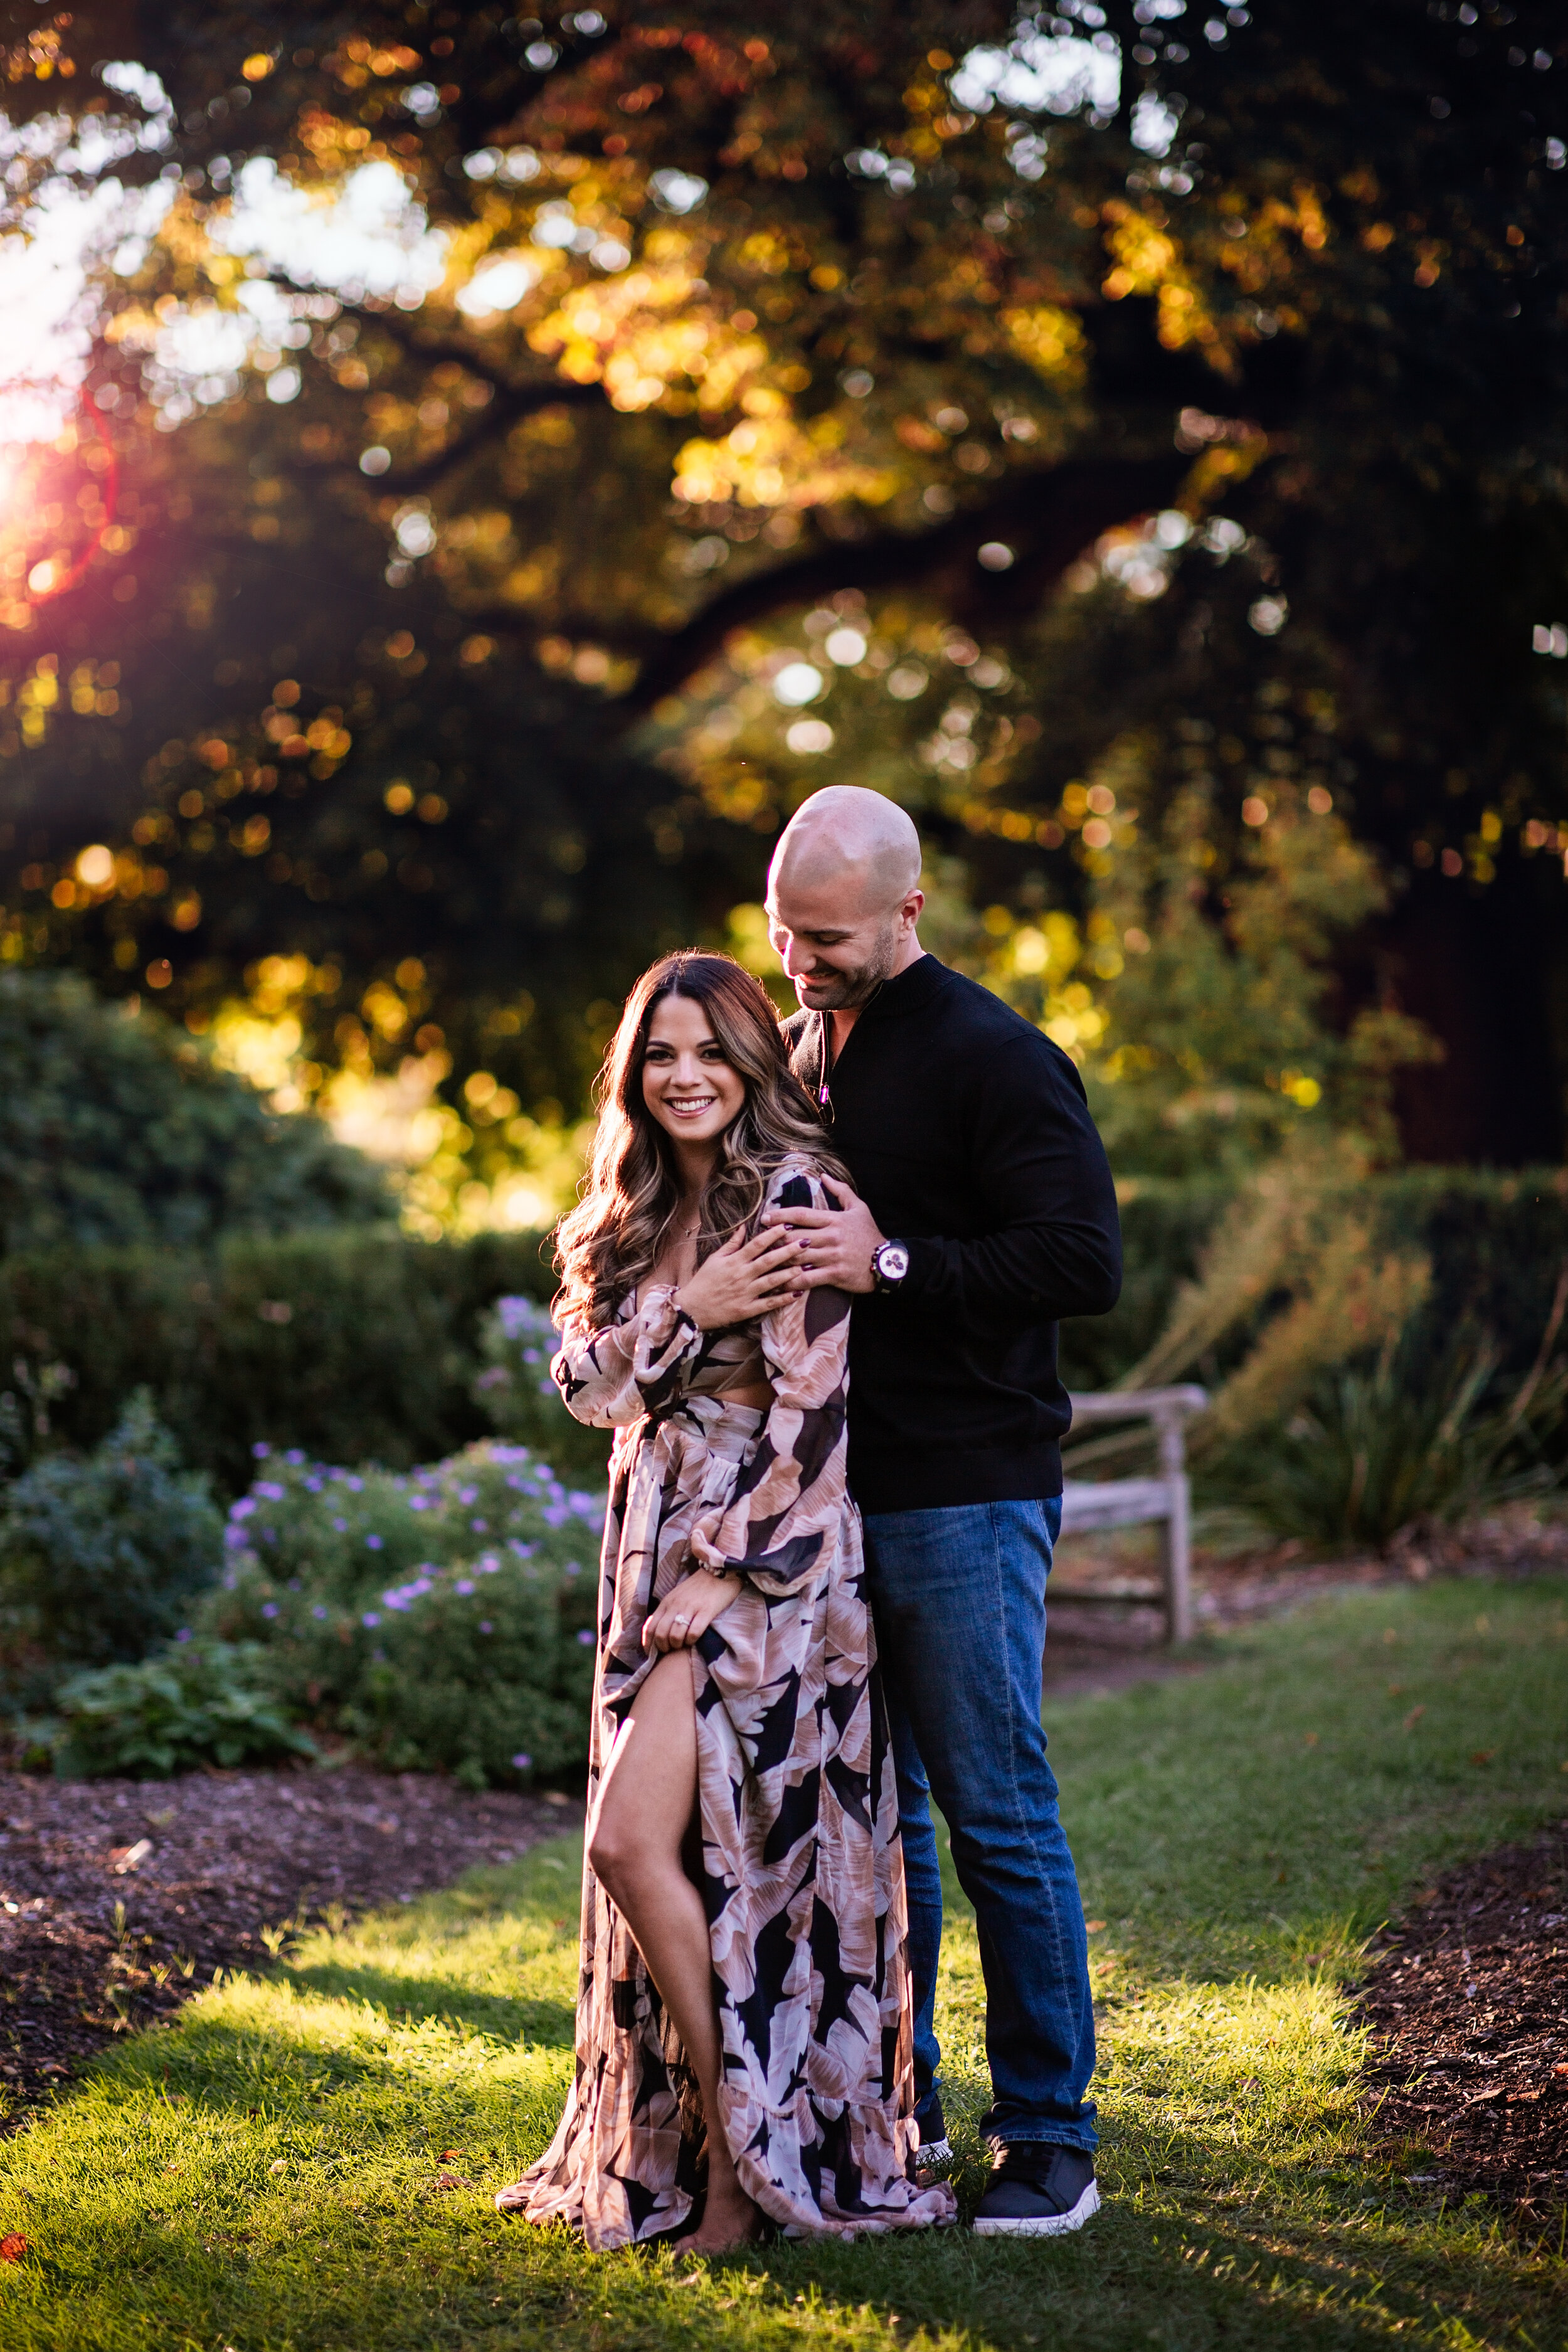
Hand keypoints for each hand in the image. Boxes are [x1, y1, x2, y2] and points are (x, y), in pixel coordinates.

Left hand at [643, 1568, 741, 1653]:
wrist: (720, 1571)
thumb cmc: (698, 1587)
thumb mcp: (677, 1596)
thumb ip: (668, 1611)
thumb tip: (658, 1632)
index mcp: (666, 1602)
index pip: (650, 1628)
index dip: (649, 1644)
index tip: (652, 1654)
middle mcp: (675, 1605)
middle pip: (661, 1634)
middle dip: (663, 1647)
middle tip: (670, 1650)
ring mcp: (690, 1608)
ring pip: (675, 1636)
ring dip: (678, 1645)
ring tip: (683, 1645)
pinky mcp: (706, 1611)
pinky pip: (693, 1632)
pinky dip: (691, 1640)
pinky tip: (694, 1639)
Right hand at [676, 1225, 800, 1329]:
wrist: (691, 1309)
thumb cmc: (703, 1281)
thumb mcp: (714, 1258)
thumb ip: (731, 1243)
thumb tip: (744, 1226)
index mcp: (734, 1261)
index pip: (756, 1244)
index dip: (772, 1234)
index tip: (787, 1226)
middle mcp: (741, 1275)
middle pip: (768, 1261)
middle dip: (788, 1251)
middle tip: (806, 1242)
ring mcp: (745, 1293)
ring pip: (771, 1281)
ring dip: (789, 1273)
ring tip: (806, 1266)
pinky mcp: (747, 1309)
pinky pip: (768, 1304)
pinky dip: (783, 1299)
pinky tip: (797, 1293)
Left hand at [761, 1179, 883, 1294]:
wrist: (888, 1262)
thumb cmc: (869, 1234)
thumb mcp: (859, 1208)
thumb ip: (840, 1191)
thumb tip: (823, 1176)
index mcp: (834, 1219)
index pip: (801, 1214)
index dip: (780, 1215)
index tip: (765, 1217)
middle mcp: (831, 1237)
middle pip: (794, 1236)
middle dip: (774, 1239)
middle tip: (760, 1242)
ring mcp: (832, 1256)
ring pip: (797, 1257)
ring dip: (779, 1260)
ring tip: (764, 1261)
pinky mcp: (834, 1275)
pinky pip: (807, 1278)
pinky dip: (792, 1281)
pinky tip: (780, 1282)